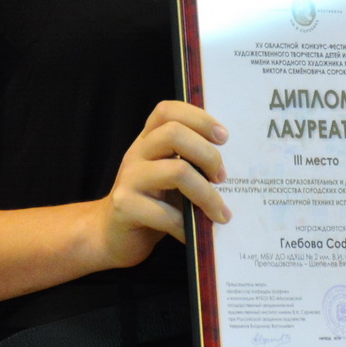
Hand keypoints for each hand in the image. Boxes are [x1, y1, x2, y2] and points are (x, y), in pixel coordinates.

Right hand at [88, 101, 229, 270]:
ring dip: (206, 195)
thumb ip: (190, 164)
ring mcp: (129, 178)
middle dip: (207, 154)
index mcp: (148, 141)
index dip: (199, 118)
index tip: (224, 138)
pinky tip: (193, 235)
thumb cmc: (151, 204)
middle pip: (174, 134)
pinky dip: (186, 226)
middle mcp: (137, 154)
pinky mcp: (125, 206)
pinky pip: (165, 214)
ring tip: (219, 213)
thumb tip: (234, 168)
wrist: (111, 234)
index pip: (168, 111)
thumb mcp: (169, 178)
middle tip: (222, 178)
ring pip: (176, 172)